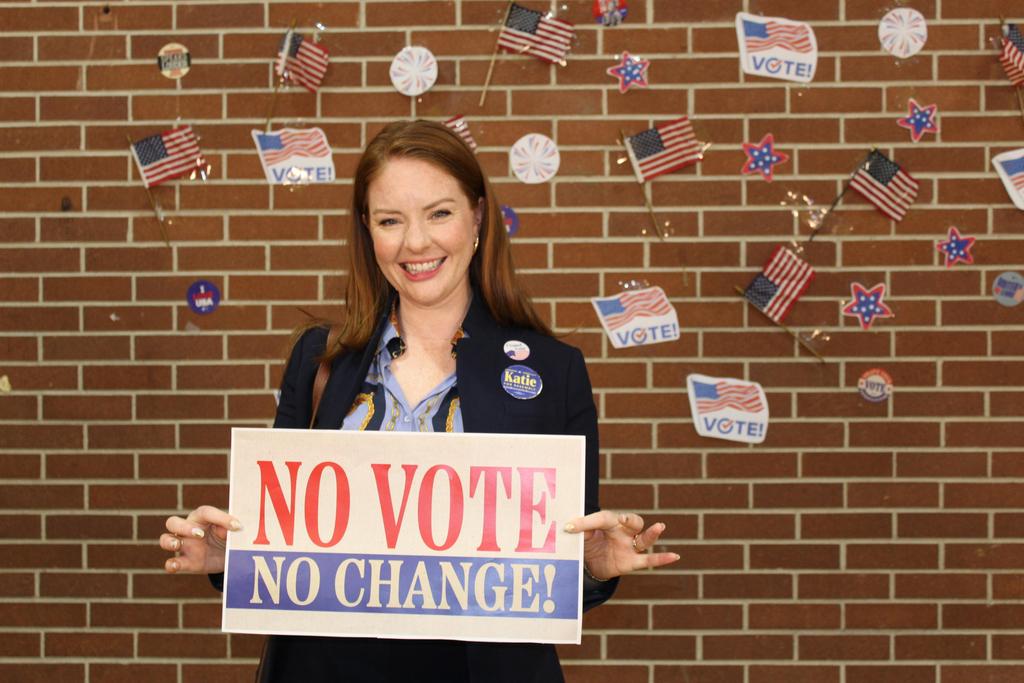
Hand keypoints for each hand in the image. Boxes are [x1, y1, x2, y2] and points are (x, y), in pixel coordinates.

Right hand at [159, 505, 240, 574]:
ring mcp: (185, 545)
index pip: (206, 512)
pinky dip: (171, 564)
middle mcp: (188, 529)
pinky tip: (175, 565)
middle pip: (173, 522)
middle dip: (183, 527)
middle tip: (200, 534)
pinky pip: (171, 563)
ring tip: (177, 544)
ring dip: (169, 542)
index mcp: (202, 517)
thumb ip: (231, 528)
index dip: (221, 517)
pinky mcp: (186, 561)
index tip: (237, 526)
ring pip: (165, 539)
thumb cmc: (227, 536)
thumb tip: (234, 528)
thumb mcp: (232, 531)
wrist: (227, 556)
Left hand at [564, 510, 678, 580]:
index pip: (602, 518)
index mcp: (609, 521)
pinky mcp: (632, 562)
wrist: (591, 562)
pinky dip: (662, 559)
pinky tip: (675, 556)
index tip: (571, 526)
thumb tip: (568, 526)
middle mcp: (623, 531)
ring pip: (644, 538)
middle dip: (630, 520)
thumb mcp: (581, 535)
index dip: (588, 521)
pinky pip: (649, 560)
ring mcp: (630, 546)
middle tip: (624, 520)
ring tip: (660, 526)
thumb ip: (579, 529)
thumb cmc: (588, 542)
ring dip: (651, 534)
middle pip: (633, 521)